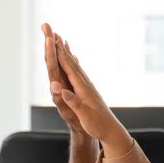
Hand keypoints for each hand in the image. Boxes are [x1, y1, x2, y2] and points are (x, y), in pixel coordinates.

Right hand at [40, 23, 130, 156]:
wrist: (111, 130)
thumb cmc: (98, 125)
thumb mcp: (85, 116)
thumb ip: (74, 102)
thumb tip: (63, 90)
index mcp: (83, 89)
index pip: (69, 69)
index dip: (60, 55)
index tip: (52, 41)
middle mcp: (86, 84)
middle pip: (71, 62)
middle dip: (61, 47)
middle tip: (52, 32)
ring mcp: (88, 85)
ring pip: (74, 64)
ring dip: (66, 51)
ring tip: (60, 39)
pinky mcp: (88, 89)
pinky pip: (78, 71)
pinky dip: (72, 61)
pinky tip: (72, 57)